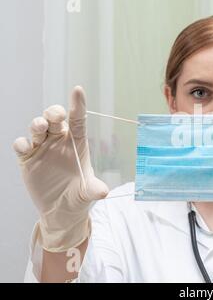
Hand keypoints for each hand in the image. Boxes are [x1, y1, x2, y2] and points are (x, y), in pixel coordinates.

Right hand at [13, 86, 108, 251]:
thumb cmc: (79, 195)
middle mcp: (59, 141)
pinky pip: (22, 145)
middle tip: (56, 117)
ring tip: (40, 127)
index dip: (78, 104)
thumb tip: (103, 192)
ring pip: (37, 127)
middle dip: (53, 112)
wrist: (61, 209)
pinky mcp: (28, 159)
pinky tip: (27, 147)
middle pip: (54, 118)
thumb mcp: (88, 192)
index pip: (78, 119)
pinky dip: (22, 143)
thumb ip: (94, 189)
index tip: (78, 90)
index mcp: (78, 142)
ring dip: (37, 124)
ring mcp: (42, 148)